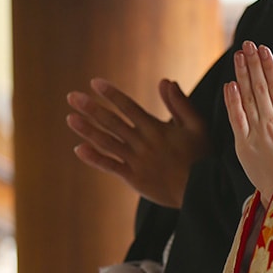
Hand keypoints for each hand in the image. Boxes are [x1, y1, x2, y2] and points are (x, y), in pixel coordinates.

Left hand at [66, 78, 209, 207]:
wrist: (201, 191)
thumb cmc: (201, 156)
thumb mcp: (197, 126)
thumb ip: (180, 103)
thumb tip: (166, 81)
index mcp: (156, 129)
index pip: (129, 107)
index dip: (111, 94)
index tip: (95, 83)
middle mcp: (142, 143)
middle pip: (112, 122)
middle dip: (91, 108)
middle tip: (72, 96)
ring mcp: (136, 161)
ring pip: (106, 142)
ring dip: (87, 129)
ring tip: (70, 118)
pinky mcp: (133, 178)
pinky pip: (110, 166)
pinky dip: (94, 158)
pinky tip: (79, 149)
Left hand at [224, 40, 272, 205]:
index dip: (269, 66)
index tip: (264, 49)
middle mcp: (271, 123)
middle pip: (260, 87)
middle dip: (253, 63)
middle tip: (248, 44)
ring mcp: (255, 133)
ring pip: (247, 98)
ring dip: (242, 75)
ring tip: (238, 56)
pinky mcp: (242, 145)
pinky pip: (236, 119)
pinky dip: (232, 101)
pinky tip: (229, 85)